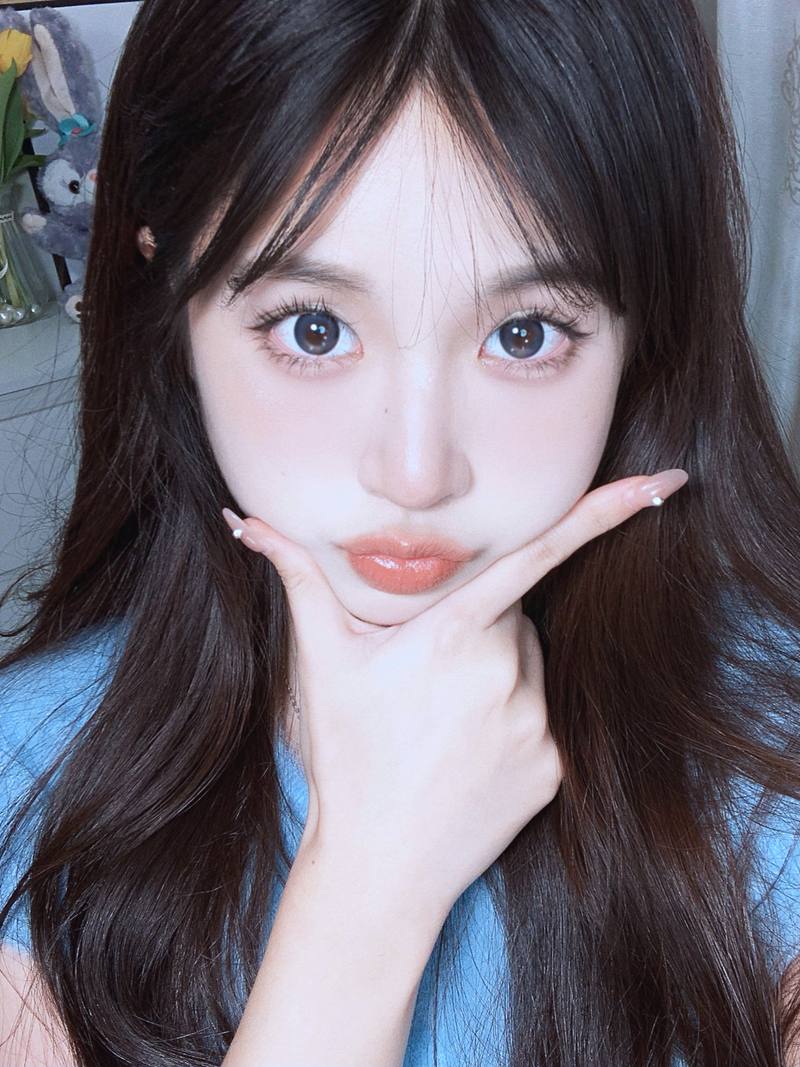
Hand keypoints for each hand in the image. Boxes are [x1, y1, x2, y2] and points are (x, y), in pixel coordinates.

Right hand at [223, 469, 687, 918]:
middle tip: (427, 673)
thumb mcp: (320, 663)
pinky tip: (467, 751)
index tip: (662, 484)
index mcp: (453, 633)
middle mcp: (506, 672)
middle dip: (480, 627)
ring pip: (530, 666)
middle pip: (513, 618)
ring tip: (442, 718)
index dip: (601, 513)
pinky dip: (512, 720)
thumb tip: (246, 522)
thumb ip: (297, 580)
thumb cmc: (347, 754)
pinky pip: (542, 717)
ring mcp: (535, 722)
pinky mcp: (554, 765)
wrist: (380, 865)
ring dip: (497, 673)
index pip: (535, 555)